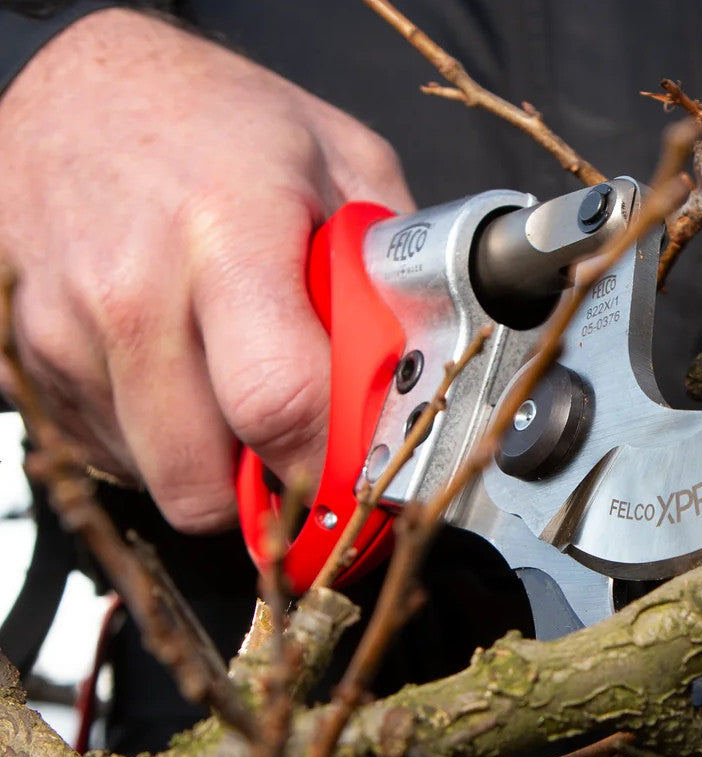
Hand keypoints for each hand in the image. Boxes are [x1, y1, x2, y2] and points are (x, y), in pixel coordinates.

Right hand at [0, 7, 413, 531]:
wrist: (77, 87)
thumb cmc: (217, 122)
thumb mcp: (342, 164)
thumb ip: (391, 274)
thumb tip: (422, 374)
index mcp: (225, 239)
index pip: (279, 408)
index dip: (328, 462)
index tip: (354, 471)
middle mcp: (129, 294)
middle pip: (204, 482)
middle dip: (264, 484)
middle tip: (293, 436)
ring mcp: (62, 333)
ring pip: (158, 479)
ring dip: (210, 459)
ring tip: (229, 379)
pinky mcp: (25, 359)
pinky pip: (109, 452)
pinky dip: (157, 437)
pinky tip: (177, 369)